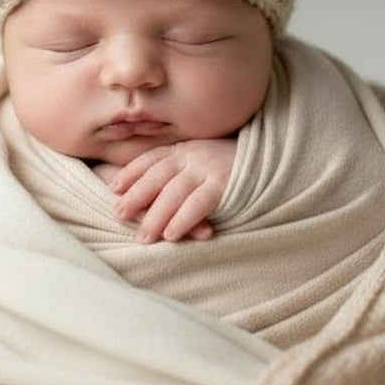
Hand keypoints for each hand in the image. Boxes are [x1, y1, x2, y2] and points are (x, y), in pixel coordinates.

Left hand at [99, 139, 236, 243]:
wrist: (272, 156)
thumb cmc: (232, 163)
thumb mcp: (203, 156)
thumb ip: (181, 166)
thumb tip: (149, 186)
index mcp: (186, 148)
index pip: (152, 158)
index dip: (131, 172)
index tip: (112, 188)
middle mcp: (194, 155)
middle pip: (158, 175)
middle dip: (136, 195)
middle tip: (118, 215)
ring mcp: (209, 168)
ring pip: (175, 192)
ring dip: (156, 215)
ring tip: (143, 236)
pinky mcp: (225, 184)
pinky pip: (200, 202)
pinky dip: (184, 218)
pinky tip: (172, 234)